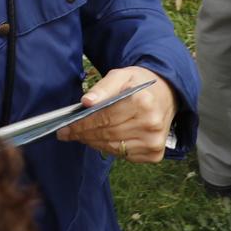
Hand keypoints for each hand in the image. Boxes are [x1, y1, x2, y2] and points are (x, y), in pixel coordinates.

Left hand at [58, 66, 177, 163]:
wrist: (166, 95)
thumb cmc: (139, 84)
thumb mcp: (121, 75)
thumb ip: (103, 88)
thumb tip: (85, 102)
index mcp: (143, 102)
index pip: (105, 117)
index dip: (82, 124)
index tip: (64, 128)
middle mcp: (151, 124)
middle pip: (107, 134)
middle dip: (83, 134)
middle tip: (67, 133)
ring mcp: (154, 142)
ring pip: (113, 147)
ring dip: (93, 143)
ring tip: (79, 136)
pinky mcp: (155, 154)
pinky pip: (123, 155)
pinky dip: (108, 149)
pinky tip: (99, 140)